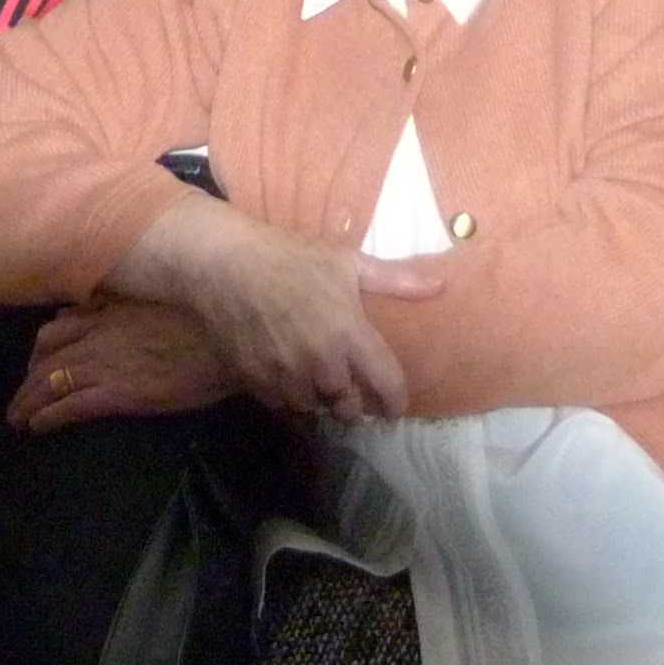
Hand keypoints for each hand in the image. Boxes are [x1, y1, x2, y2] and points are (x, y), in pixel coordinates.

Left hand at [8, 298, 232, 432]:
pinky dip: (47, 416)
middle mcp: (98, 333)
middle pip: (46, 353)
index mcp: (110, 310)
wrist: (226, 332)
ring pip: (50, 381)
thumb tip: (113, 303)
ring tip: (18, 417)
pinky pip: (69, 406)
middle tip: (22, 393)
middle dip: (28, 375)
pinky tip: (37, 427)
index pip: (60, 324)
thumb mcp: (161, 298)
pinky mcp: (116, 394)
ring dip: (27, 400)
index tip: (38, 357)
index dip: (43, 344)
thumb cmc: (206, 316)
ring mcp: (104, 363)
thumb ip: (132, 302)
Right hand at [118, 197, 436, 423]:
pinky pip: (282, 404)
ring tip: (316, 377)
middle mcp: (321, 364)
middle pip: (349, 407)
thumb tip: (440, 287)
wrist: (223, 264)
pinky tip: (287, 373)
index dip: (395, 402)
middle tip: (350, 383)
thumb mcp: (346, 261)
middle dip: (353, 400)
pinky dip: (288, 394)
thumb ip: (394, 280)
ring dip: (319, 397)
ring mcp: (286, 376)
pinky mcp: (256, 382)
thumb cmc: (289, 257)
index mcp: (349, 335)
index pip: (386, 387)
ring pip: (314, 407)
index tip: (395, 406)